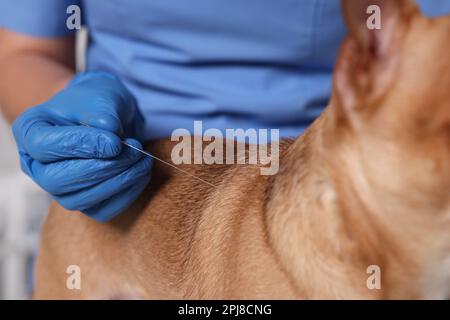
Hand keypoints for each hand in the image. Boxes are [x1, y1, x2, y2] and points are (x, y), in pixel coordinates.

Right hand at [12, 71, 152, 221]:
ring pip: (80, 200)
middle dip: (103, 168)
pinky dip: (127, 194)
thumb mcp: (100, 97)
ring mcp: (59, 188)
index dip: (81, 146)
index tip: (114, 141)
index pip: (44, 146)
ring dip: (118, 181)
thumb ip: (102, 116)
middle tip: (133, 150)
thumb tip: (113, 144)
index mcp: (30, 133)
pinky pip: (103, 210)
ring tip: (142, 158)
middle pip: (58, 180)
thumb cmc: (97, 102)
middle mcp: (37, 165)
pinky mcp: (84, 202)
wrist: (106, 115)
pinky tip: (141, 172)